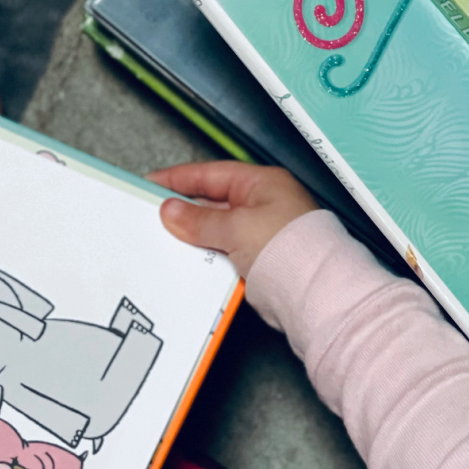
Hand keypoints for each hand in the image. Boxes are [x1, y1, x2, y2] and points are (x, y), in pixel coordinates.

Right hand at [151, 162, 317, 276]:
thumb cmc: (293, 249)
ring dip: (194, 238)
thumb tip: (172, 211)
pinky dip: (206, 258)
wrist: (316, 294)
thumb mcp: (236, 227)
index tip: (152, 184)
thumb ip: (199, 220)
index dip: (179, 179)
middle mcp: (264, 206)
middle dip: (183, 211)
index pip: (211, 174)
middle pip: (213, 203)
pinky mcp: (260, 262)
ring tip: (166, 241)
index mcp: (263, 184)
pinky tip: (189, 263)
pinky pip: (224, 255)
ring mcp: (262, 235)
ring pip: (217, 232)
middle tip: (152, 216)